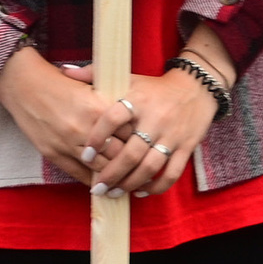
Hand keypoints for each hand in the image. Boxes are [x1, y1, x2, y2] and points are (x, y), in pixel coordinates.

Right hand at [0, 47, 133, 185]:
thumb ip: (109, 105)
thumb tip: (130, 123)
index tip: (143, 144)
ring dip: (113, 176)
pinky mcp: (54, 154)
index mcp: (98, 107)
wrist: (24, 85)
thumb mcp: (89, 88)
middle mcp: (85, 128)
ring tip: (124, 181)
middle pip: (118, 154)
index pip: (128, 132)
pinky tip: (101, 183)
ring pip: (100, 168)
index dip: (137, 139)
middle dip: (129, 161)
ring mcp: (68, 143)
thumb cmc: (58, 83)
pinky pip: (79, 174)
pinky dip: (93, 180)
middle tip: (138, 167)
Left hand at [71, 64, 223, 198]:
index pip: (114, 117)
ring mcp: (172, 135)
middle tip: (97, 187)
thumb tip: (65, 71)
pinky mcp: (186, 147)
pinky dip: (156, 186)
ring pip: (150, 167)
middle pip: (131, 152)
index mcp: (138, 99)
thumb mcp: (127, 78)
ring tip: (114, 192)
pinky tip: (141, 192)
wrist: (197, 87)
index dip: (97, 136)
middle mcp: (155, 118)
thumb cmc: (154, 87)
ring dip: (130, 183)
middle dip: (112, 173)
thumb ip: (95, 75)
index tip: (84, 153)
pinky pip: (171, 173)